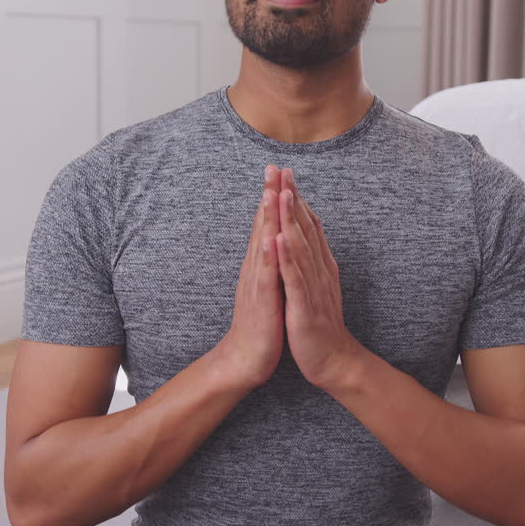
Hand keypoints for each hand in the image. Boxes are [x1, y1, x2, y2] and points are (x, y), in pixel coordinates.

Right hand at [216, 165, 284, 388]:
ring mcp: (257, 283)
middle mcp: (256, 268)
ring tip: (270, 192)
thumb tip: (275, 239)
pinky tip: (271, 239)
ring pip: (262, 244)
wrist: (246, 358)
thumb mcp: (268, 286)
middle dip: (268, 196)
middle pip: (262, 225)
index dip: (272, 196)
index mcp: (261, 264)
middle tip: (272, 166)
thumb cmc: (261, 323)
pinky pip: (266, 275)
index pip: (267, 224)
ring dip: (266, 218)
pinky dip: (268, 256)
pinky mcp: (262, 301)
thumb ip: (270, 262)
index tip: (278, 170)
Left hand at [274, 167, 363, 389]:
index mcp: (320, 266)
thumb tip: (305, 238)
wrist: (333, 361)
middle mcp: (320, 270)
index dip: (297, 199)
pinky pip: (295, 279)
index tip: (285, 174)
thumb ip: (312, 262)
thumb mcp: (316, 287)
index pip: (308, 226)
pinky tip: (279, 239)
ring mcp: (313, 287)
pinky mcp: (304, 307)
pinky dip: (287, 257)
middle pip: (305, 229)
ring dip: (290, 219)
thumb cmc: (319, 325)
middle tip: (282, 170)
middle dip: (292, 198)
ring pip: (301, 247)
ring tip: (281, 193)